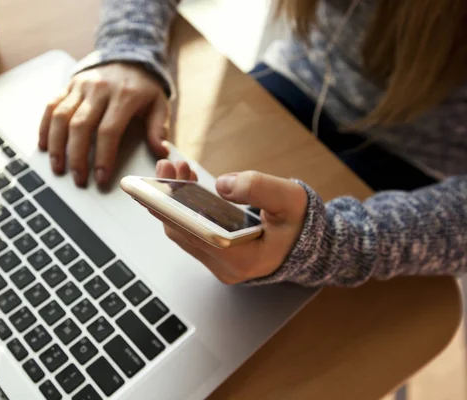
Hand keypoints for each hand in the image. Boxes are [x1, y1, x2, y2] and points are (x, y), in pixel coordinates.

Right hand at [38, 62, 169, 186]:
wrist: (128, 56)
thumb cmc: (144, 88)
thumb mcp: (159, 104)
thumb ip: (158, 128)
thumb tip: (161, 151)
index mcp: (124, 96)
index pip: (109, 131)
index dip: (103, 157)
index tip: (101, 178)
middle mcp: (99, 89)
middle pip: (80, 126)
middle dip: (77, 157)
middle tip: (78, 180)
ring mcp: (81, 86)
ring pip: (61, 116)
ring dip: (57, 145)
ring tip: (58, 168)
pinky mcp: (69, 85)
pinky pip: (51, 106)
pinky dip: (45, 127)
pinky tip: (44, 146)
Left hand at [149, 160, 307, 283]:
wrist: (310, 243)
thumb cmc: (300, 223)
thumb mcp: (289, 199)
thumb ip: (258, 188)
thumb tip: (221, 184)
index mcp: (244, 258)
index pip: (197, 235)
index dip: (175, 208)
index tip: (166, 181)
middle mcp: (226, 267)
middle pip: (183, 232)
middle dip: (170, 198)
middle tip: (169, 167)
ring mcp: (220, 264)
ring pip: (184, 232)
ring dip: (174, 202)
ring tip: (177, 171)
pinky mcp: (217, 256)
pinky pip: (193, 233)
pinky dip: (185, 209)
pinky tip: (187, 186)